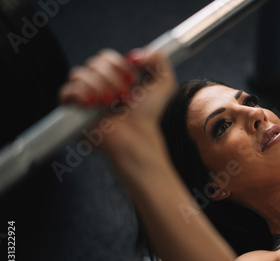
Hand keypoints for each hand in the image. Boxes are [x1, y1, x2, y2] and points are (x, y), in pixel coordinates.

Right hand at [59, 47, 176, 153]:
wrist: (138, 137)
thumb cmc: (148, 115)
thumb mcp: (163, 82)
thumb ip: (157, 58)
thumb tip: (132, 54)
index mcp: (112, 78)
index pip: (105, 57)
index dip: (118, 64)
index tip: (134, 82)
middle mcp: (96, 87)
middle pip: (93, 63)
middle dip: (112, 78)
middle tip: (125, 97)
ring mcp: (82, 99)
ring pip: (78, 74)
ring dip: (101, 87)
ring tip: (113, 104)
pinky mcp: (71, 113)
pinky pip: (66, 91)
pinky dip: (82, 94)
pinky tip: (95, 104)